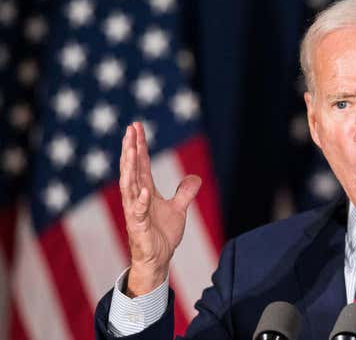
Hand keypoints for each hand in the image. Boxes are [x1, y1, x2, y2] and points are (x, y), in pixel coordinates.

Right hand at [120, 122, 201, 296]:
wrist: (158, 260)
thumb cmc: (162, 235)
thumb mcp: (178, 210)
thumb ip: (185, 193)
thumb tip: (195, 177)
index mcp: (145, 191)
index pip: (141, 164)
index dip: (139, 145)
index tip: (136, 127)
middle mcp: (137, 198)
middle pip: (132, 169)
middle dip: (130, 149)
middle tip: (130, 129)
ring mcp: (136, 211)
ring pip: (130, 185)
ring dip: (129, 168)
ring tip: (130, 149)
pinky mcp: (138, 226)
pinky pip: (139, 212)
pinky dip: (141, 201)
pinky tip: (144, 190)